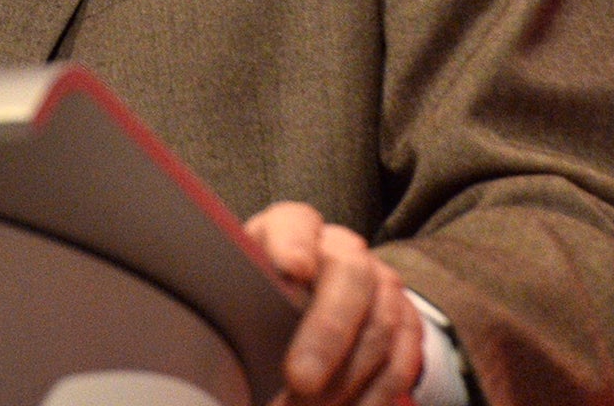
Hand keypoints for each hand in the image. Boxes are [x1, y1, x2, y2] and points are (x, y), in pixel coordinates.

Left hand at [244, 201, 423, 404]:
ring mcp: (382, 284)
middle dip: (327, 333)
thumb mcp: (240, 286)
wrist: (313, 300)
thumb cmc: (264, 295)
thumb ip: (233, 296)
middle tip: (300, 380)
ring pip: (379, 326)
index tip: (291, 268)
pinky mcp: (408, 323)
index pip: (295, 224)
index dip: (294, 243)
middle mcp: (344, 249)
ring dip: (346, 379)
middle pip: (349, 277)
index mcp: (293, 229)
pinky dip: (373, 397)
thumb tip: (206, 336)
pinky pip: (401, 363)